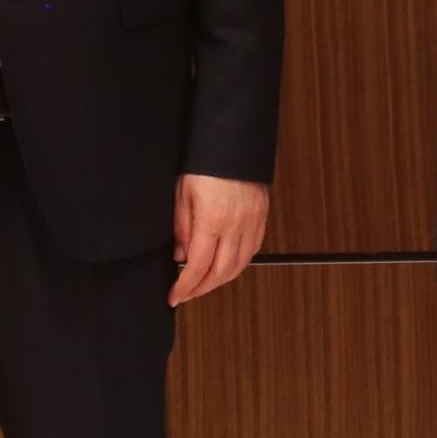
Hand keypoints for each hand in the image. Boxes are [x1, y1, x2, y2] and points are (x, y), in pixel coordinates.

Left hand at [170, 173, 272, 305]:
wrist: (233, 141)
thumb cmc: (205, 163)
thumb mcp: (182, 193)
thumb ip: (182, 227)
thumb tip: (181, 255)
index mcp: (211, 220)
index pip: (197, 266)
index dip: (185, 287)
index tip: (174, 296)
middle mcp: (235, 226)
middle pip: (220, 273)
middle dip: (202, 289)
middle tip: (187, 294)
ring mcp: (252, 222)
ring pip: (240, 265)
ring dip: (221, 280)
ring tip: (204, 283)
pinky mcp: (261, 217)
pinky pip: (252, 250)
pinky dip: (239, 264)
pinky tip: (227, 265)